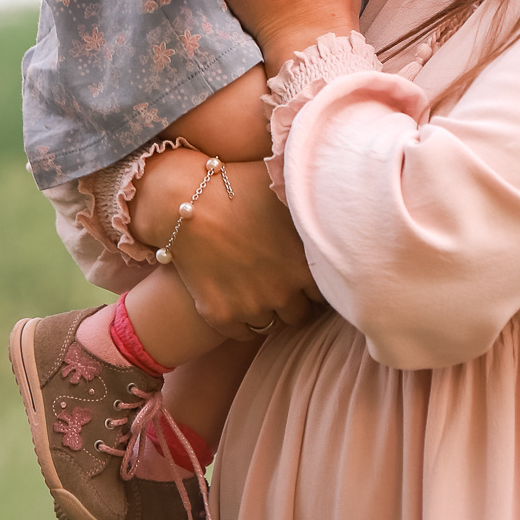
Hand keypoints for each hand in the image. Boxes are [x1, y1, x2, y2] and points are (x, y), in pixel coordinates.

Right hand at [131, 147, 320, 336]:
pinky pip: (243, 333)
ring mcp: (252, 307)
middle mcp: (283, 291)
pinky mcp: (221, 316)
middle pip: (300, 313)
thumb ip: (313, 206)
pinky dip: (242, 321)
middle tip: (278, 280)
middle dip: (293, 299)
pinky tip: (236, 299)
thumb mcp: (285, 191)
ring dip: (268, 311)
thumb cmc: (238, 186)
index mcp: (305, 264)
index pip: (326, 291)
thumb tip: (335, 201)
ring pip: (272, 324)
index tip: (301, 270)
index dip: (312, 279)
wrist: (184, 201)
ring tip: (257, 289)